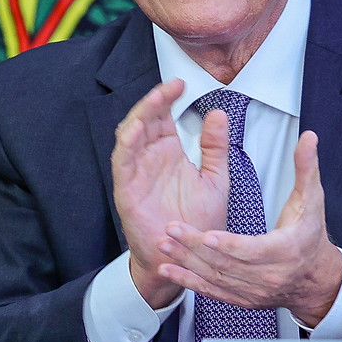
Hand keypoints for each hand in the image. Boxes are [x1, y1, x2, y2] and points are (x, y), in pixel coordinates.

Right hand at [112, 79, 230, 308]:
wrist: (187, 257)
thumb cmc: (197, 222)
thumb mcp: (215, 179)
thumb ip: (215, 147)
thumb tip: (218, 114)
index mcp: (169, 152)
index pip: (163, 115)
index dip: (168, 97)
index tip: (182, 83)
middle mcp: (150, 158)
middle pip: (145, 119)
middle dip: (155, 100)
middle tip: (169, 87)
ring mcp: (137, 172)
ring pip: (130, 134)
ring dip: (140, 116)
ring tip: (155, 100)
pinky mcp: (127, 189)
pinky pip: (122, 162)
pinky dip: (127, 144)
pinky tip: (136, 130)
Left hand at [153, 129, 341, 325]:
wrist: (315, 278)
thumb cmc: (310, 236)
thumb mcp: (312, 199)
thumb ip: (306, 167)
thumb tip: (308, 138)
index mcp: (284, 250)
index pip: (254, 250)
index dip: (229, 245)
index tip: (208, 235)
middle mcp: (268, 275)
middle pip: (227, 264)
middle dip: (196, 247)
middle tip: (171, 230)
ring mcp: (254, 290)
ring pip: (216, 278)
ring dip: (187, 262)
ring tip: (164, 245)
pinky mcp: (242, 298)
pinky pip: (212, 291)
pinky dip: (190, 282)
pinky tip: (169, 270)